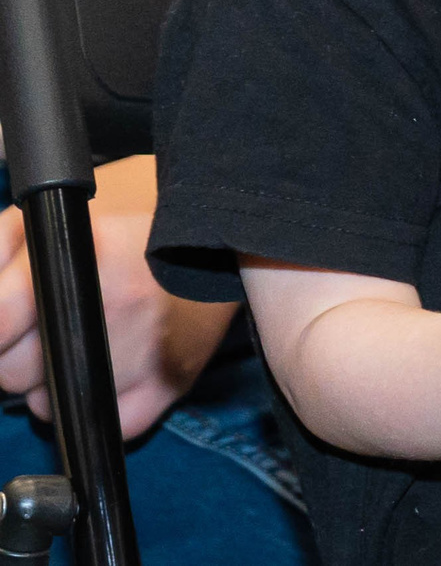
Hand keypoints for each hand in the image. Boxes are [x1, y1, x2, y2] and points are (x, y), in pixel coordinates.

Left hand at [0, 155, 239, 437]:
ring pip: (51, 406)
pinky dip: (100, 409)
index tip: (9, 320)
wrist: (225, 213)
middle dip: (19, 352)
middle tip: (49, 323)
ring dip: (53, 383)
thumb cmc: (135, 208)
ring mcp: (142, 352)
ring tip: (83, 340)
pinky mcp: (173, 379)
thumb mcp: (50, 210)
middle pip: (14, 374)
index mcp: (73, 263)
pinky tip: (108, 371)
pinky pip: (113, 427)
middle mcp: (109, 311)